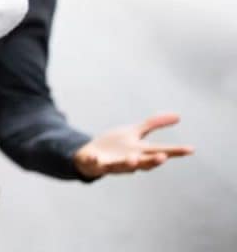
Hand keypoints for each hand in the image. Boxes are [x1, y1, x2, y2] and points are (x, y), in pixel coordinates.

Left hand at [73, 113, 193, 178]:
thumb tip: (178, 116)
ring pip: (122, 166)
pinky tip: (94, 156)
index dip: (175, 151)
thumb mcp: (134, 132)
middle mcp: (129, 160)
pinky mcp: (94, 163)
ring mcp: (112, 163)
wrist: (90, 156)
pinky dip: (93, 159)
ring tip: (133, 158)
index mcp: (140, 152)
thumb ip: (153, 124)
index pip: (160, 151)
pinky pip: (93, 162)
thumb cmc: (116, 146)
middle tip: (162, 157)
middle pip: (144, 162)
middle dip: (153, 161)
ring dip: (128, 163)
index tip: (190, 149)